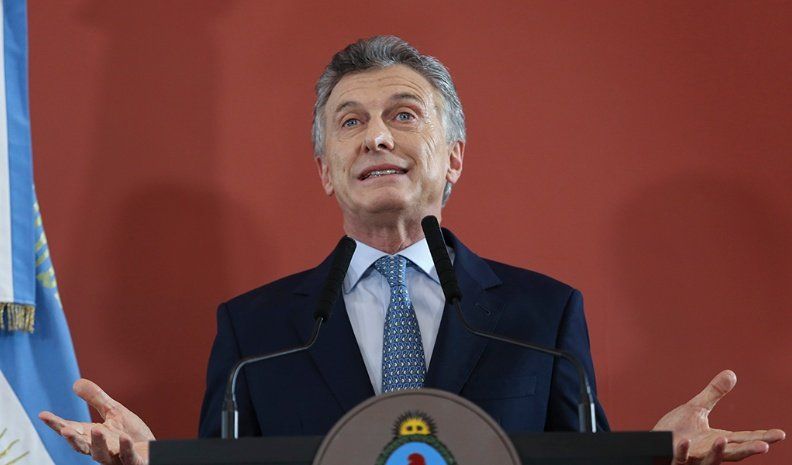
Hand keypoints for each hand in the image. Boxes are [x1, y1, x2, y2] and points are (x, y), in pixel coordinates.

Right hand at [39, 378, 153, 464]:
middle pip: (83, 446)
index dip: (57, 424)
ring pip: (102, 455)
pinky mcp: (134, 461)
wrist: (154, 451)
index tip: (42, 414)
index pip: (73, 430)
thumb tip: (76, 383)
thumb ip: (96, 400)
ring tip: (95, 431)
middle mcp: (101, 449)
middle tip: (64, 430)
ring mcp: (116, 457)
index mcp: (94, 436)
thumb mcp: (114, 413)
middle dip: (73, 439)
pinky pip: (128, 457)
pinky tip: (124, 438)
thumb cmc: (131, 433)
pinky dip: (125, 448)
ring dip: (98, 444)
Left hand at [653, 370, 784, 464]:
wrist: (653, 443)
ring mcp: (692, 458)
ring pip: (708, 460)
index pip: (742, 439)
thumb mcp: (696, 409)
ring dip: (717, 453)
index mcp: (716, 440)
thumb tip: (732, 373)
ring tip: (724, 440)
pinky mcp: (674, 458)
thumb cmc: (676, 430)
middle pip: (732, 454)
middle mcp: (707, 452)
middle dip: (748, 450)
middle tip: (765, 446)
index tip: (781, 434)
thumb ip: (714, 394)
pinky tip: (686, 441)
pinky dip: (683, 451)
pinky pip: (679, 457)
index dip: (761, 437)